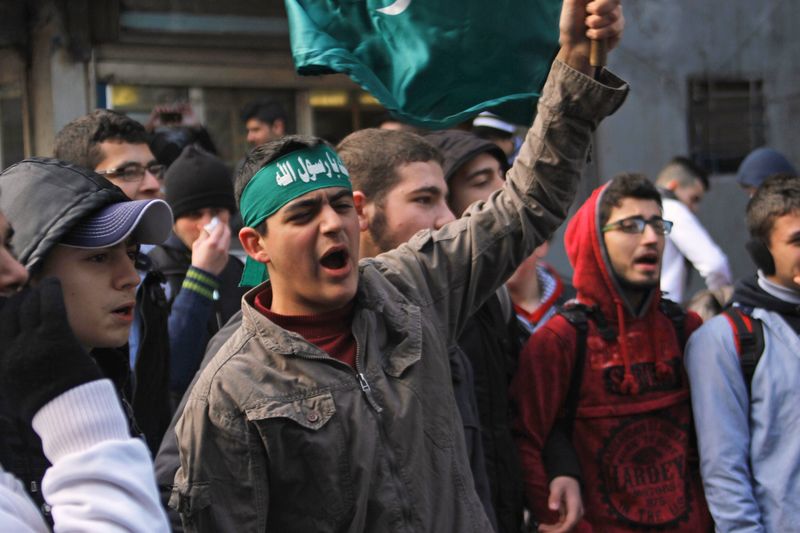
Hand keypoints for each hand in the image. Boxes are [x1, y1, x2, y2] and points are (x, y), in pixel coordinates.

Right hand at [0, 278, 100, 421]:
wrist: (71, 414)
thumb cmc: (50, 404)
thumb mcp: (15, 393)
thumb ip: (8, 373)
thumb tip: (7, 362)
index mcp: (2, 365)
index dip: (4, 314)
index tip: (9, 307)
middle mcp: (11, 352)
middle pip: (10, 314)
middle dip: (18, 302)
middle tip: (28, 295)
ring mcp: (33, 343)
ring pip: (28, 306)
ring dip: (34, 294)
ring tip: (41, 288)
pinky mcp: (55, 337)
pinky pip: (49, 305)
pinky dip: (50, 291)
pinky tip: (54, 283)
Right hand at [191, 218, 230, 275]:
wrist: (203, 274)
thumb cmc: (198, 260)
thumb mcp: (197, 244)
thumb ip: (204, 234)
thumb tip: (206, 227)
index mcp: (213, 242)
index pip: (220, 227)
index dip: (219, 222)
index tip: (217, 220)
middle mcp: (221, 246)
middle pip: (227, 232)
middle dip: (224, 227)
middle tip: (220, 225)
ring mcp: (225, 252)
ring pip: (228, 239)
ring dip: (225, 234)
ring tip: (219, 233)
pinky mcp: (227, 257)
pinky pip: (227, 246)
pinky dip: (224, 242)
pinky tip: (218, 243)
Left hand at [538, 476, 583, 532]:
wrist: (567, 477)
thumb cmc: (564, 480)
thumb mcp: (557, 486)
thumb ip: (555, 497)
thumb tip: (552, 508)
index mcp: (575, 506)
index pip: (570, 522)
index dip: (560, 530)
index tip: (549, 532)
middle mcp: (576, 512)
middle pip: (567, 527)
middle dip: (555, 531)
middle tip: (542, 530)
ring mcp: (573, 513)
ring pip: (564, 527)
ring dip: (553, 529)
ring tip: (541, 528)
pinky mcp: (568, 514)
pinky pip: (562, 524)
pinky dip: (555, 526)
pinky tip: (545, 526)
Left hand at [557, 0, 623, 73]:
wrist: (573, 46)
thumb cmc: (570, 24)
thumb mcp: (571, 2)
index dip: (604, 1)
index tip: (591, 8)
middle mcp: (609, 3)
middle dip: (600, 7)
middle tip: (588, 12)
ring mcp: (616, 15)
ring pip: (614, 14)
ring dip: (596, 23)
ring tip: (587, 26)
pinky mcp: (618, 29)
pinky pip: (615, 28)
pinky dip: (599, 33)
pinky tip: (591, 35)